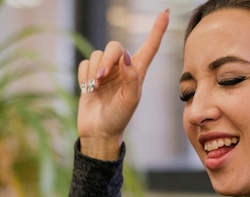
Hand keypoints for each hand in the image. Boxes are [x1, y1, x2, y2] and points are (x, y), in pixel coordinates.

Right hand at [77, 9, 169, 159]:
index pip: (149, 47)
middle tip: (101, 77)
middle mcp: (122, 68)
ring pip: (97, 54)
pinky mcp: (89, 76)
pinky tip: (88, 88)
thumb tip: (126, 56)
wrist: (98, 132)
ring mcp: (105, 72)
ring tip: (94, 87)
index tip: (165, 12)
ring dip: (94, 70)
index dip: (157, 30)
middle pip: (115, 47)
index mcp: (137, 72)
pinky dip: (84, 75)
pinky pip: (85, 63)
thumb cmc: (118, 119)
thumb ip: (131, 77)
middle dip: (106, 59)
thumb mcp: (130, 100)